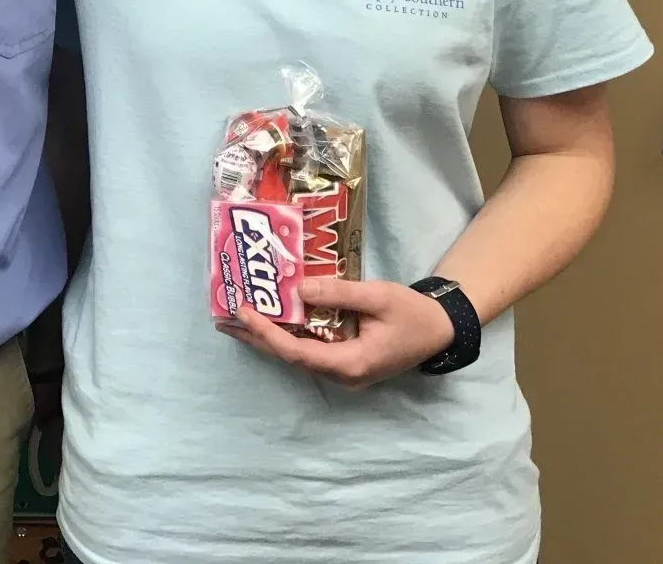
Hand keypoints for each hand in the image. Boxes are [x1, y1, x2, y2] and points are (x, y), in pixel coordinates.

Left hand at [220, 278, 455, 389]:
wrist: (439, 329)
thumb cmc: (412, 314)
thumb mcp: (378, 296)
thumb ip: (339, 293)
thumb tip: (300, 288)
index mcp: (350, 364)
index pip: (297, 353)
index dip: (267, 333)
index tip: (244, 312)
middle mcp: (342, 375)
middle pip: (290, 358)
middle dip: (257, 337)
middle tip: (224, 318)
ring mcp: (343, 372)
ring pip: (297, 356)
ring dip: (267, 337)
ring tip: (237, 319)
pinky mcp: (344, 362)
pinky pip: (308, 351)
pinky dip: (286, 336)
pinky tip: (269, 321)